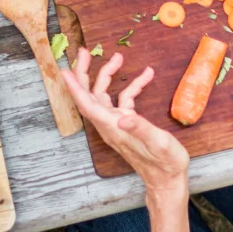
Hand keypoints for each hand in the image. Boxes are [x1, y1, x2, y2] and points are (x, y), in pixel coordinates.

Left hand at [61, 50, 187, 192]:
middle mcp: (111, 125)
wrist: (168, 179)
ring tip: (118, 57)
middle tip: (85, 52)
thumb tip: (123, 117)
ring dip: (108, 76)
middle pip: (90, 96)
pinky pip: (125, 100)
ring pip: (105, 96)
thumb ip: (140, 128)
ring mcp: (119, 124)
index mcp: (113, 128)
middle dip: (85, 73)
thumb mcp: (158, 143)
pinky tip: (147, 75)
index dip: (74, 88)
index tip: (64, 70)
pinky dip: (134, 86)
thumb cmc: (164, 163)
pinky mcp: (128, 123)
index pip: (87, 105)